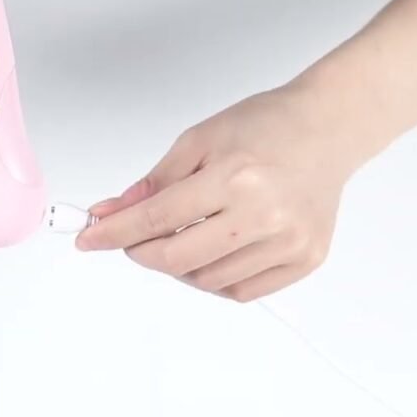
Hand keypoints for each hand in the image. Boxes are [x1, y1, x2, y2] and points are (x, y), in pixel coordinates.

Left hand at [76, 86, 367, 301]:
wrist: (327, 128)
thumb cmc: (266, 125)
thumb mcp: (200, 138)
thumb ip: (155, 181)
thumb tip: (113, 212)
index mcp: (234, 176)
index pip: (157, 219)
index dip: (115, 232)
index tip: (90, 238)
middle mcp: (264, 214)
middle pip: (178, 258)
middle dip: (141, 252)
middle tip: (133, 239)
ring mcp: (288, 242)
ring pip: (208, 281)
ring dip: (179, 266)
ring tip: (182, 235)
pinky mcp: (306, 259)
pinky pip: (243, 291)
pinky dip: (215, 279)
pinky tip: (212, 251)